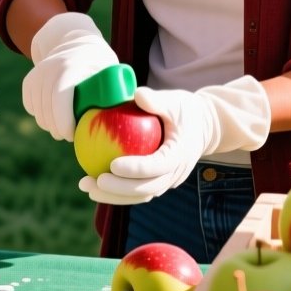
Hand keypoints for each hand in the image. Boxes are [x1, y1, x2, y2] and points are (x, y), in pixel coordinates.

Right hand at [24, 12, 117, 141]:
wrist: (75, 42)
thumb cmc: (99, 62)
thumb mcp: (112, 70)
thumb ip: (120, 90)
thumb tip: (133, 112)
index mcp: (71, 65)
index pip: (60, 97)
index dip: (63, 120)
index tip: (73, 135)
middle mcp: (50, 67)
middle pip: (47, 107)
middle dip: (56, 128)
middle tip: (69, 136)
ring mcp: (37, 72)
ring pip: (37, 109)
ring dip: (48, 124)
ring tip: (62, 129)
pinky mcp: (29, 79)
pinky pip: (30, 104)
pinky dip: (39, 114)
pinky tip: (51, 117)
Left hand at [79, 77, 270, 205]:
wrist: (203, 127)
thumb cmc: (185, 110)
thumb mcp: (175, 101)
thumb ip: (157, 100)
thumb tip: (137, 94)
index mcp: (181, 153)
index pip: (158, 166)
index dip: (136, 169)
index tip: (113, 165)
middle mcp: (176, 173)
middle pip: (147, 188)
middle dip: (119, 190)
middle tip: (94, 181)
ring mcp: (168, 181)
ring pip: (140, 195)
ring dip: (113, 196)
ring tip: (86, 186)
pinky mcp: (159, 182)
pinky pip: (137, 191)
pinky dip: (116, 191)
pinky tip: (93, 183)